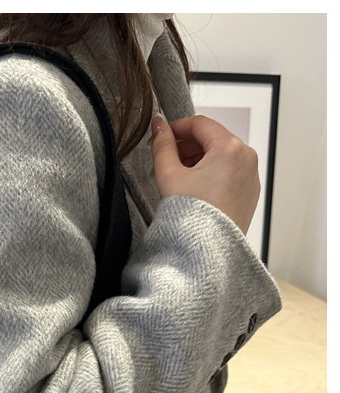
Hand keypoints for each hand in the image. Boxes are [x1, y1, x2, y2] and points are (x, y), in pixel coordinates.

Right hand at [150, 115, 259, 235]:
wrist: (207, 251)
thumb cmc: (192, 217)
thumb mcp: (169, 175)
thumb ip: (162, 145)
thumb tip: (158, 125)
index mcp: (229, 148)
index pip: (200, 124)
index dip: (175, 128)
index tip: (159, 137)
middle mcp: (246, 158)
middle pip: (211, 139)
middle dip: (184, 147)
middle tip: (162, 161)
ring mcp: (251, 176)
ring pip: (219, 156)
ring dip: (196, 161)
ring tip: (174, 178)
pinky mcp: (249, 192)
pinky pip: (228, 173)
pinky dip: (210, 174)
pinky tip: (191, 189)